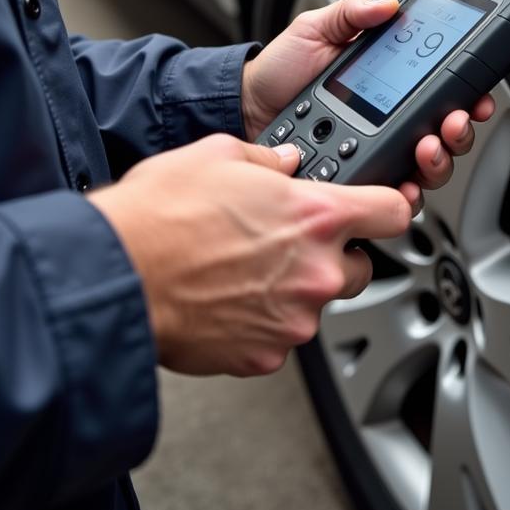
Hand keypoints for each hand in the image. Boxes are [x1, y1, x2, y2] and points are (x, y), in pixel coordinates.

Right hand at [88, 134, 410, 375]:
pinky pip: (279, 334)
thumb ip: (266, 159)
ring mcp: (293, 319)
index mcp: (316, 216)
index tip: (378, 208)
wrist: (115, 276)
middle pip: (359, 265)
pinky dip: (261, 320)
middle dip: (331, 254)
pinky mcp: (264, 355)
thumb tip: (282, 163)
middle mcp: (315, 271)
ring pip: (315, 302)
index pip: (394, 211)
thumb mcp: (217, 154)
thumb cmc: (159, 215)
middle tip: (286, 241)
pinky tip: (226, 297)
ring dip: (292, 288)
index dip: (387, 206)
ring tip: (241, 268)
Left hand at [242, 0, 495, 209]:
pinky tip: (403, 184)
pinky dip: (404, 194)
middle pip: (445, 136)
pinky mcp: (356, 180)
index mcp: (388, 84)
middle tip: (452, 124)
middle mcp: (388, 121)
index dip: (467, 96)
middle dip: (459, 132)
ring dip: (439, 162)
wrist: (245, 105)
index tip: (476, 96)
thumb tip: (389, 5)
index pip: (440, 92)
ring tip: (427, 149)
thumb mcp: (317, 28)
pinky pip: (390, 195)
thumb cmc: (280, 69)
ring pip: (427, 169)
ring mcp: (374, 153)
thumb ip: (352, 14)